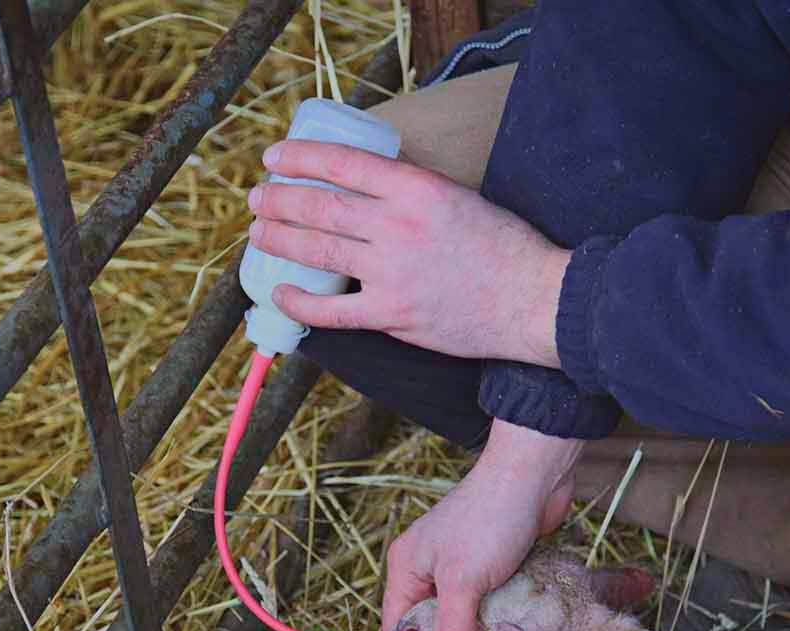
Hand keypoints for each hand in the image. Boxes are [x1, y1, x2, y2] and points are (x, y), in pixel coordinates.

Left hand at [247, 140, 570, 368]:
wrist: (532, 299)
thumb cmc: (503, 247)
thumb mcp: (458, 197)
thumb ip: (412, 193)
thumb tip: (367, 191)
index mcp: (417, 188)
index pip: (344, 163)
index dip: (301, 157)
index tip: (275, 157)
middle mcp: (399, 225)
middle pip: (322, 207)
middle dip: (280, 200)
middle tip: (257, 199)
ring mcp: (393, 272)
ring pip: (320, 251)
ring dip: (280, 240)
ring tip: (258, 233)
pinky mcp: (393, 314)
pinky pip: (332, 311)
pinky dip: (301, 302)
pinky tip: (280, 292)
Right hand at [382, 419, 583, 630]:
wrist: (533, 475)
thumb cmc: (489, 522)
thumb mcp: (464, 582)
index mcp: (406, 569)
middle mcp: (427, 570)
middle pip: (429, 629)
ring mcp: (460, 568)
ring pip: (461, 620)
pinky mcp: (491, 566)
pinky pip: (487, 607)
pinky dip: (497, 627)